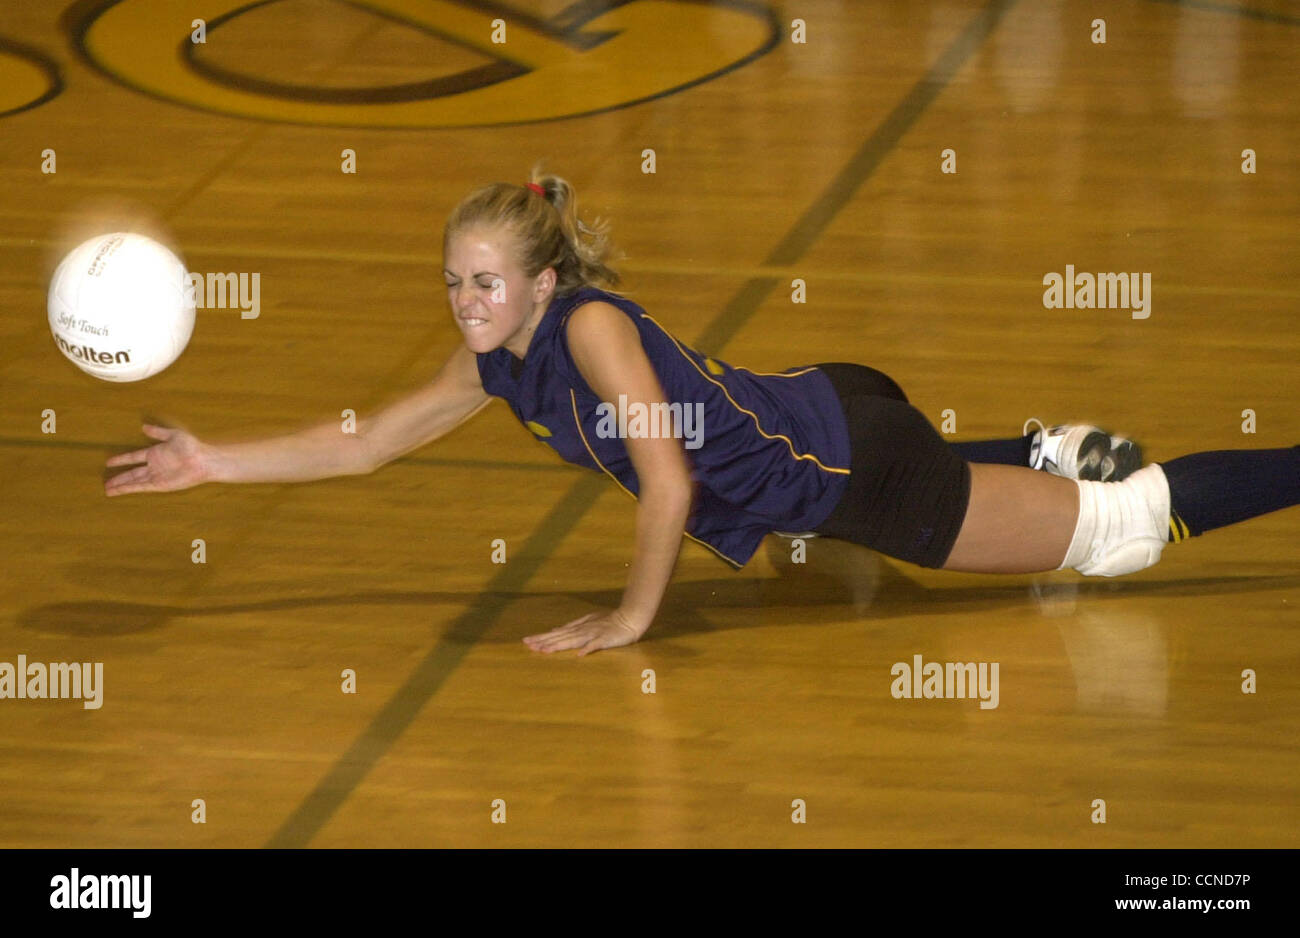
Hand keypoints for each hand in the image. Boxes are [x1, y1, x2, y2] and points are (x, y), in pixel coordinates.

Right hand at [105, 424, 209, 495]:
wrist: (202, 460)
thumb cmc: (191, 446)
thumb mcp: (173, 435)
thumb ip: (158, 432)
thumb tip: (144, 426)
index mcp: (155, 453)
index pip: (133, 457)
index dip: (121, 459)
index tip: (109, 462)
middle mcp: (154, 466)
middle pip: (132, 473)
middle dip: (119, 477)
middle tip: (106, 482)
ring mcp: (156, 476)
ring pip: (134, 481)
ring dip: (121, 485)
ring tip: (108, 489)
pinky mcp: (160, 485)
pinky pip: (141, 487)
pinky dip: (129, 489)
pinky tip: (119, 491)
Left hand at [523, 609, 645, 655]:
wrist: (630, 618)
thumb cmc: (609, 621)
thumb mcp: (589, 621)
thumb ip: (573, 626)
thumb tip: (556, 629)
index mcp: (578, 627)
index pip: (556, 633)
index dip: (542, 637)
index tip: (527, 641)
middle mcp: (582, 630)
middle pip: (560, 637)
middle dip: (544, 641)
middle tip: (528, 645)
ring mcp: (593, 634)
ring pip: (572, 640)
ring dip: (559, 645)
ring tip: (545, 650)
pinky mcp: (605, 639)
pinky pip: (595, 645)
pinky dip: (588, 649)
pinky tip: (580, 655)